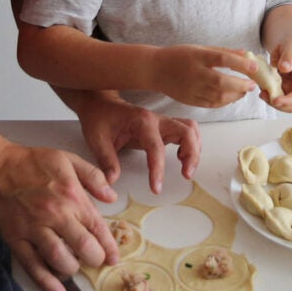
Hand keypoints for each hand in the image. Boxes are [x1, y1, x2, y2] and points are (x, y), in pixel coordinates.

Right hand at [0, 144, 118, 290]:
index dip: (109, 246)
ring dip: (72, 269)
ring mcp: (35, 229)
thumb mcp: (67, 160)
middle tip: (94, 260)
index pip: (97, 227)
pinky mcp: (17, 240)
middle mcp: (56, 215)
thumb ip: (93, 177)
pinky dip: (47, 282)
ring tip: (74, 266)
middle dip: (94, 259)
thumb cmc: (31, 163)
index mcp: (72, 196)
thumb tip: (112, 196)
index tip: (113, 257)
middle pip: (83, 247)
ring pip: (60, 260)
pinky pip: (33, 266)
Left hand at [74, 92, 200, 194]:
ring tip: (187, 168)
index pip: (156, 147)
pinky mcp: (164, 125)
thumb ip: (107, 161)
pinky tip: (181, 157)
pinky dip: (191, 143)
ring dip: (195, 148)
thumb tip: (112, 182)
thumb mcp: (97, 140)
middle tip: (186, 174)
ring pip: (190, 129)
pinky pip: (186, 130)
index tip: (156, 188)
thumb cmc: (99, 119)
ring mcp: (162, 121)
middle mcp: (156, 119)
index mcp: (141, 122)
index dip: (158, 169)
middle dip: (191, 154)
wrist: (100, 102)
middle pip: (186, 131)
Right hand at [151, 44, 258, 107]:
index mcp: (197, 56)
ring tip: (244, 91)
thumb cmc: (180, 56)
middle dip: (240, 85)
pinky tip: (231, 97)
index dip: (240, 63)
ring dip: (235, 95)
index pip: (221, 59)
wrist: (155, 69)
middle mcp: (194, 73)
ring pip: (218, 96)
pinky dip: (225, 102)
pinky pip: (211, 104)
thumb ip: (223, 52)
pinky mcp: (190, 100)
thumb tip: (246, 55)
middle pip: (221, 82)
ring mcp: (191, 89)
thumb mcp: (200, 48)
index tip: (255, 66)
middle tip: (252, 85)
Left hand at [266, 31, 291, 112]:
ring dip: (271, 99)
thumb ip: (290, 56)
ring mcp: (291, 87)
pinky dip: (267, 92)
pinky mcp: (282, 85)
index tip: (275, 100)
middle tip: (263, 95)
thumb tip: (285, 68)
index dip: (288, 100)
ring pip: (282, 102)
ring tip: (261, 89)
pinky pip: (274, 94)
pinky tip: (260, 84)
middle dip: (278, 104)